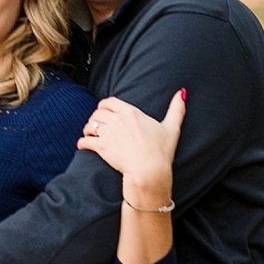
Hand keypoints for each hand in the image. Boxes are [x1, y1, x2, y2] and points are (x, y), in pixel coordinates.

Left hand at [78, 88, 186, 205]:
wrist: (149, 170)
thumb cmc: (161, 151)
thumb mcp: (172, 127)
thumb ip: (176, 109)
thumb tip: (182, 92)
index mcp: (130, 112)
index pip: (108, 102)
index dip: (103, 107)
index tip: (103, 112)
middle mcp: (117, 119)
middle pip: (96, 113)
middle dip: (95, 119)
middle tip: (96, 126)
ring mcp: (108, 133)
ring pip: (89, 126)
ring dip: (87, 130)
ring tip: (89, 135)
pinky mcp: (101, 147)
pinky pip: (84, 141)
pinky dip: (81, 143)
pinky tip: (82, 145)